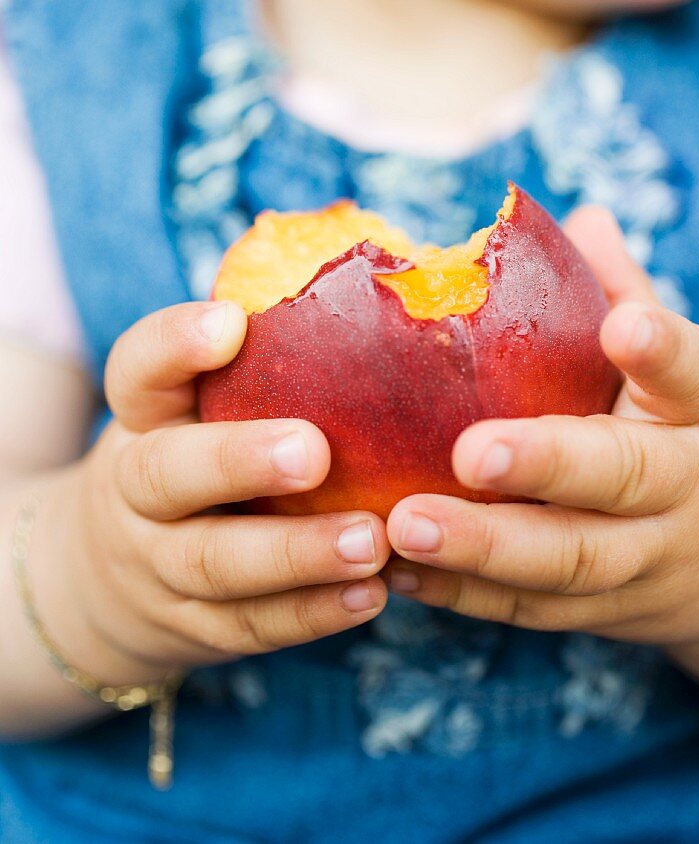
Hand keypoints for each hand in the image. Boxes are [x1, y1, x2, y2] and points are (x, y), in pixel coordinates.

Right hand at [38, 302, 388, 683]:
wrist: (115, 574)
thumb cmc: (196, 454)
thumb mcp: (199, 406)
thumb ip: (267, 358)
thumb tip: (384, 267)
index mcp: (144, 418)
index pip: (136, 370)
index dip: (175, 345)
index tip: (231, 324)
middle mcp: (137, 491)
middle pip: (166, 475)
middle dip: (237, 462)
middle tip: (314, 451)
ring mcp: (158, 566)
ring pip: (214, 563)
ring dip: (295, 555)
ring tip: (372, 542)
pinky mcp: (193, 628)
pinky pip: (248, 627)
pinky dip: (310, 615)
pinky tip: (371, 596)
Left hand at [385, 208, 698, 653]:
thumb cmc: (670, 434)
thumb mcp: (672, 371)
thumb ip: (623, 295)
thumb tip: (581, 217)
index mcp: (693, 409)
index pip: (689, 373)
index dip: (659, 351)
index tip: (624, 327)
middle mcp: (677, 486)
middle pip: (621, 478)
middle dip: (548, 464)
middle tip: (471, 450)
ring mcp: (641, 560)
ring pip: (569, 560)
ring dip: (485, 546)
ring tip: (405, 524)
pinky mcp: (600, 612)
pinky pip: (530, 610)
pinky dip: (462, 594)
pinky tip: (397, 569)